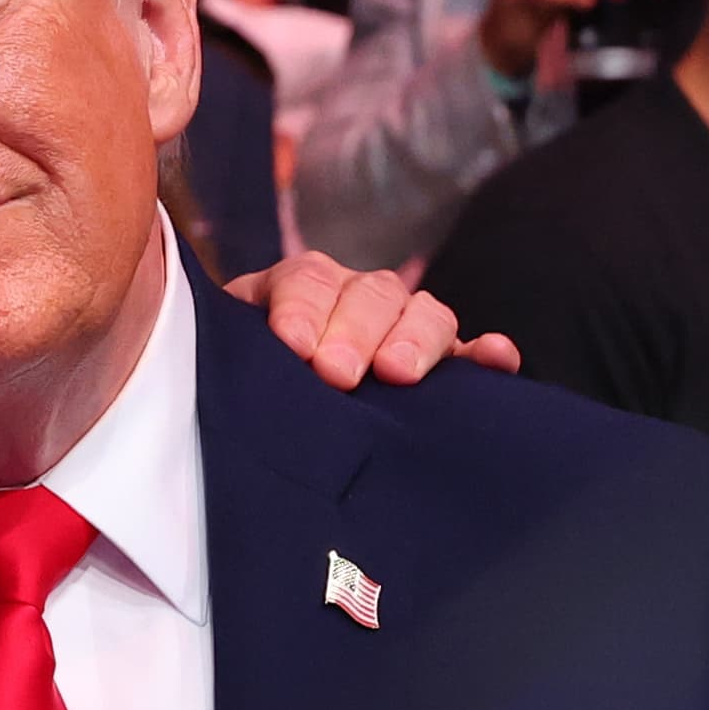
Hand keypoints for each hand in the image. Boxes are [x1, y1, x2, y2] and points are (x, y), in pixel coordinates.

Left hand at [229, 252, 519, 388]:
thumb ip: (225, 351)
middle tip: (338, 373)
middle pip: (368, 294)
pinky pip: (471, 353)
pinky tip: (497, 359)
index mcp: (297, 291)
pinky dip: (486, 355)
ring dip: (415, 338)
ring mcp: (401, 329)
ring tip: (398, 373)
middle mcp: (353, 301)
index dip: (302, 310)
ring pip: (422, 313)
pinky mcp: (442, 365)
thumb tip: (212, 354)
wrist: (255, 429)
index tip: (294, 348)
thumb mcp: (224, 362)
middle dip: (354, 330)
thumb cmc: (240, 395)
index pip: (305, 281)